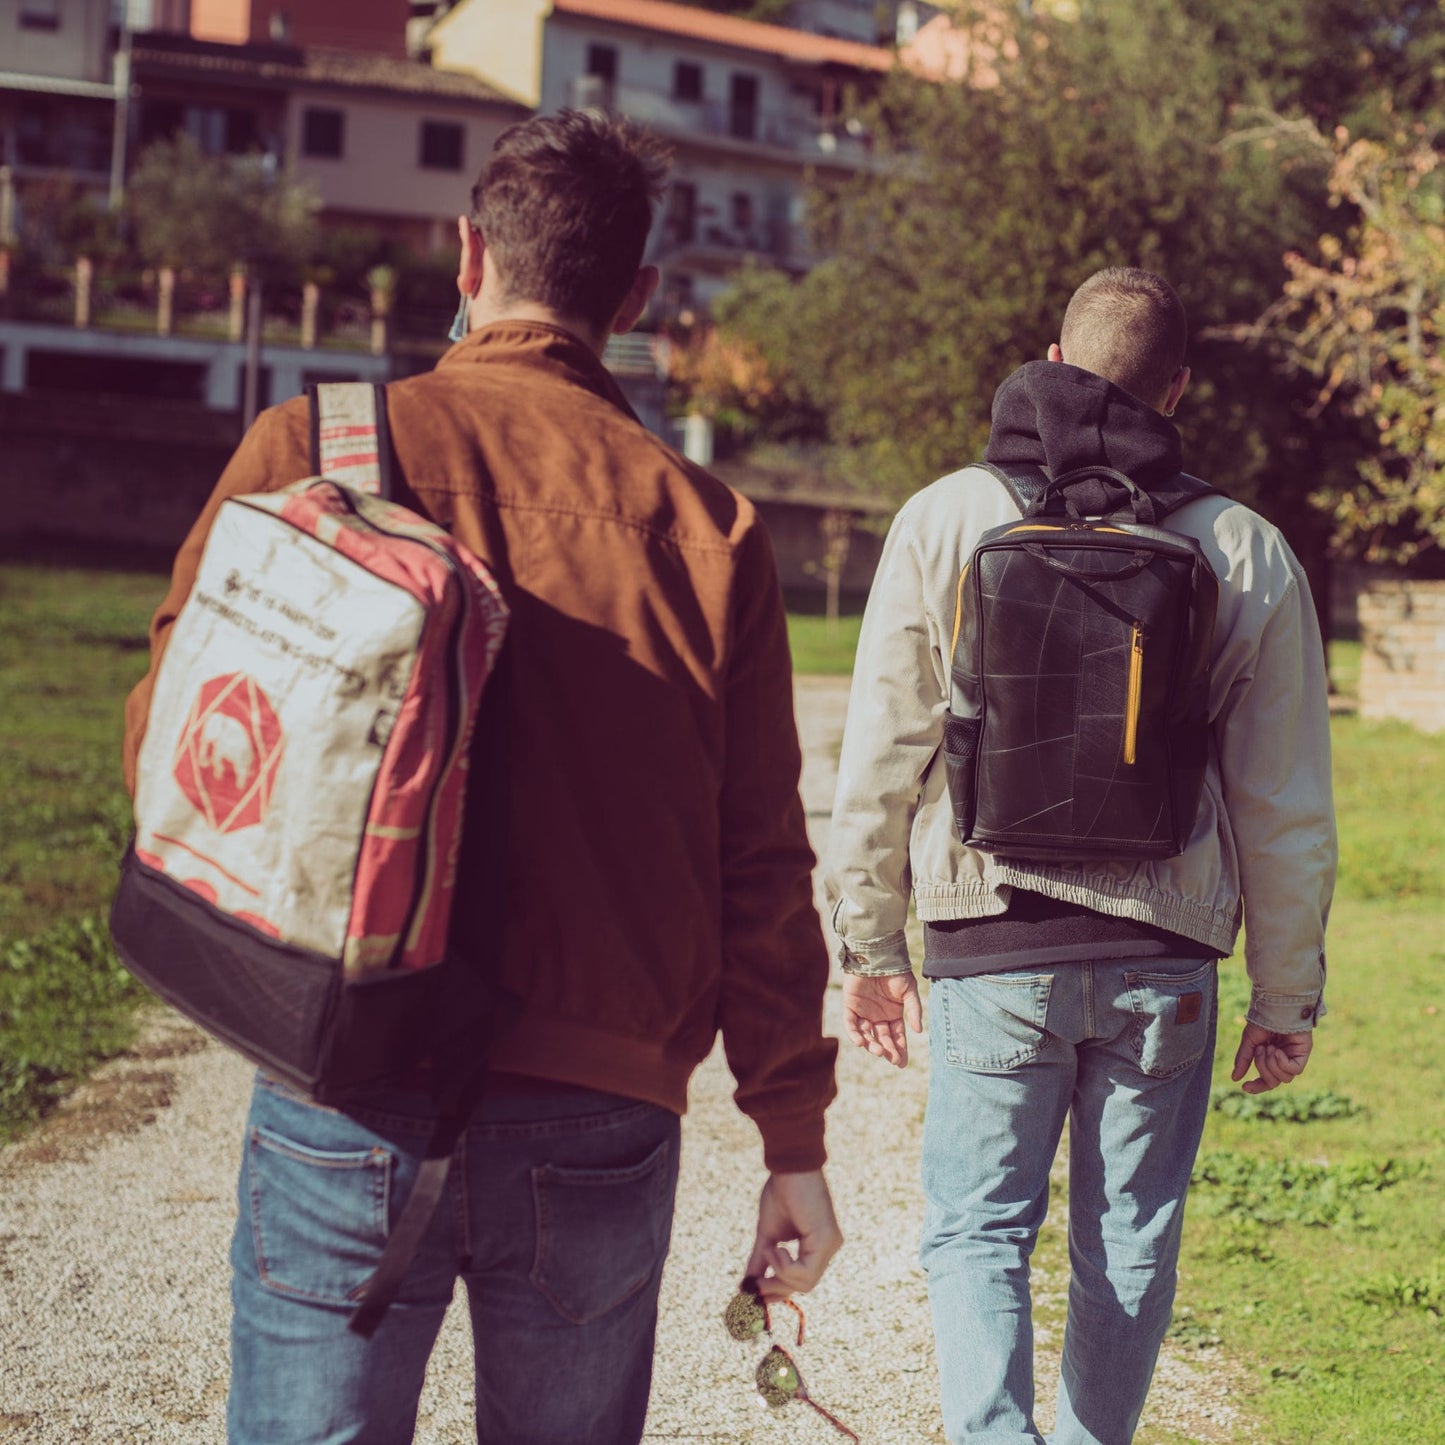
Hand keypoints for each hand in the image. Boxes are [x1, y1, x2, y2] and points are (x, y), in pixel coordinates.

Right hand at [744, 1170, 842, 1301]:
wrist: (788, 1167)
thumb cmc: (781, 1192)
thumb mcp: (768, 1234)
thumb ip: (761, 1260)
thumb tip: (746, 1284)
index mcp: (817, 1246)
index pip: (802, 1280)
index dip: (779, 1291)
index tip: (756, 1297)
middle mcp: (828, 1248)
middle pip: (804, 1286)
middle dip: (776, 1289)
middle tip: (753, 1287)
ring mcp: (830, 1245)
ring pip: (805, 1283)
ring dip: (780, 1272)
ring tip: (770, 1249)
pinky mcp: (826, 1240)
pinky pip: (805, 1272)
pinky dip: (785, 1265)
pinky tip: (778, 1247)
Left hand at [842, 972, 922, 1067]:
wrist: (878, 956)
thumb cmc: (896, 972)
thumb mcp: (909, 991)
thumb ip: (914, 1010)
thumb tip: (918, 1031)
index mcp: (893, 1014)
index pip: (897, 1036)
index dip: (899, 1050)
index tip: (902, 1063)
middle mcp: (878, 1016)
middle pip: (882, 1038)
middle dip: (887, 1050)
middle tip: (891, 1058)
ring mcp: (864, 1012)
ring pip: (866, 1034)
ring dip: (872, 1044)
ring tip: (878, 1050)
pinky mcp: (850, 1006)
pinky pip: (850, 1024)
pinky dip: (854, 1034)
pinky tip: (861, 1042)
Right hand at [1231, 1022, 1312, 1094]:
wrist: (1275, 1007)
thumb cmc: (1262, 1021)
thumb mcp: (1250, 1041)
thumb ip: (1244, 1059)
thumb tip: (1234, 1078)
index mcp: (1270, 1059)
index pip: (1265, 1080)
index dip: (1256, 1087)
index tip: (1243, 1087)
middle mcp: (1283, 1061)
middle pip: (1273, 1081)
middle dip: (1262, 1068)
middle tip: (1260, 1050)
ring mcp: (1293, 1058)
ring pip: (1283, 1079)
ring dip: (1271, 1064)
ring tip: (1269, 1047)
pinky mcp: (1303, 1055)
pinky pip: (1294, 1070)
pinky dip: (1282, 1063)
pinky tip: (1277, 1051)